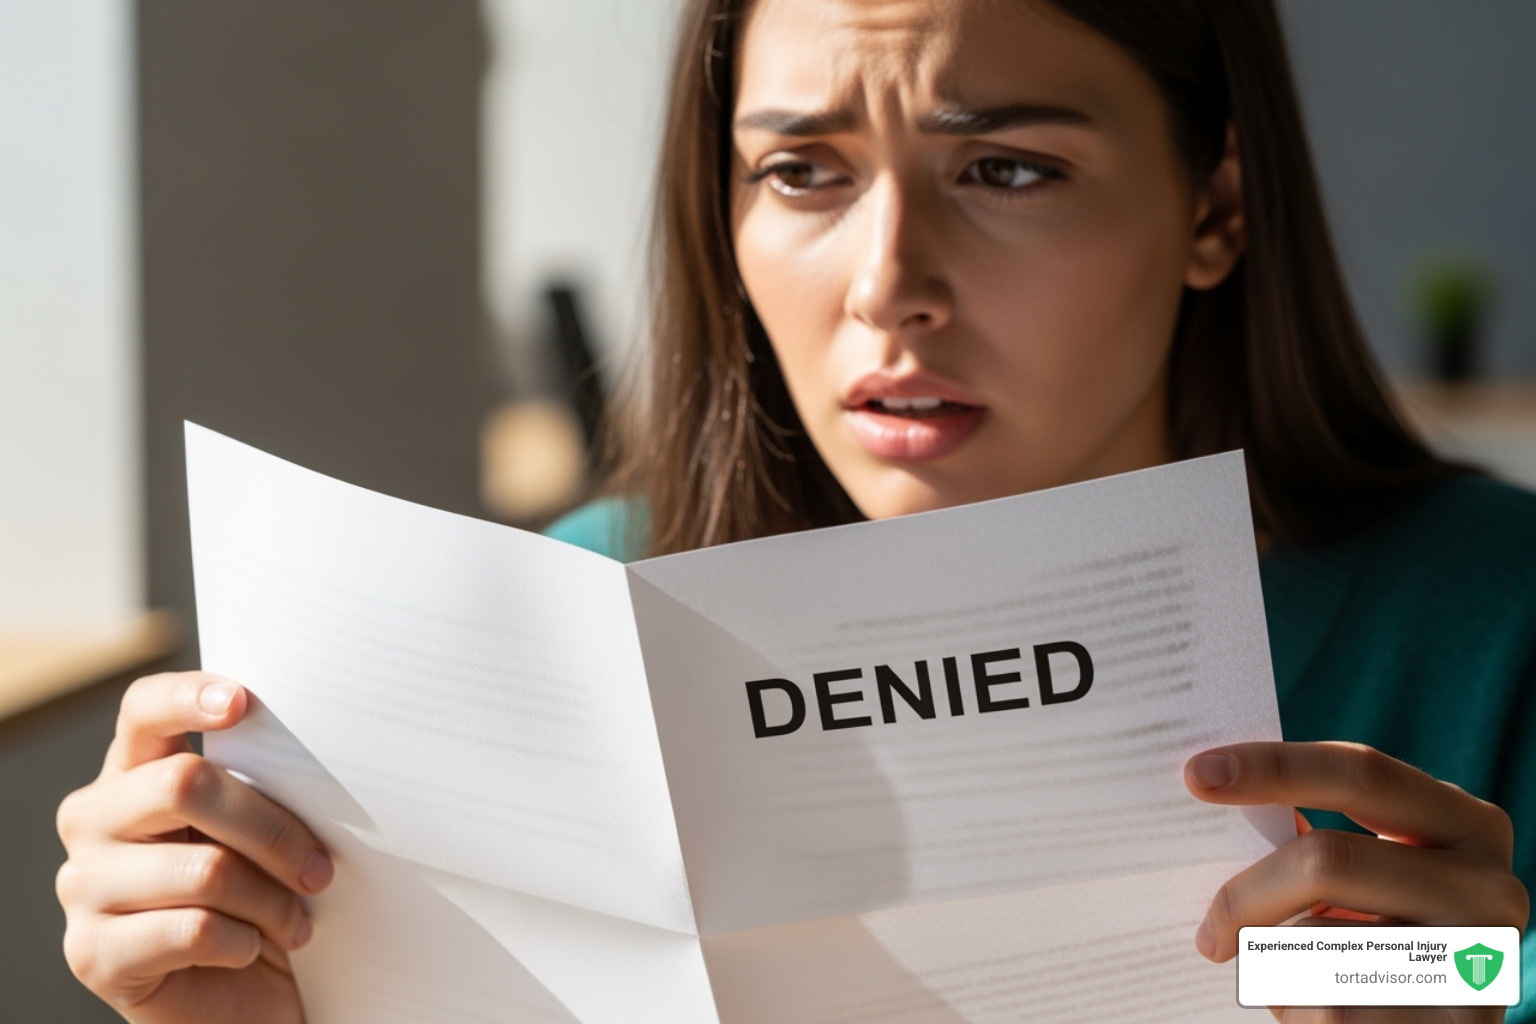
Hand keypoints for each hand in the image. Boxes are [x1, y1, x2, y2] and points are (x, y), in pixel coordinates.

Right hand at [56, 671, 332, 1023]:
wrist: (244, 999)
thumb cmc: (262, 897)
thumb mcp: (264, 834)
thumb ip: (265, 789)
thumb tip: (317, 763)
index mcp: (135, 771)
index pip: (144, 710)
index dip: (189, 697)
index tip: (244, 703)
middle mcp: (94, 819)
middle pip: (185, 784)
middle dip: (273, 829)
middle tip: (320, 870)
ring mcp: (83, 886)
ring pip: (203, 867)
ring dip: (271, 900)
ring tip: (297, 923)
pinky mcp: (91, 953)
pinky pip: (192, 930)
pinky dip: (242, 943)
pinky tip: (249, 949)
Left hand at [1184, 740, 1527, 1022]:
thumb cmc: (1381, 941)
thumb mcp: (1364, 878)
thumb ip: (1312, 838)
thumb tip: (1215, 795)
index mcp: (1466, 824)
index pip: (1359, 773)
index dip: (1273, 767)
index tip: (1197, 774)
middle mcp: (1488, 884)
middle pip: (1326, 858)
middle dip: (1246, 894)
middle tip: (1207, 932)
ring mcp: (1477, 956)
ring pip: (1318, 943)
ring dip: (1279, 965)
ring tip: (1296, 980)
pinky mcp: (1455, 1023)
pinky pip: (1330, 1005)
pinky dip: (1299, 1008)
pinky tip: (1321, 1013)